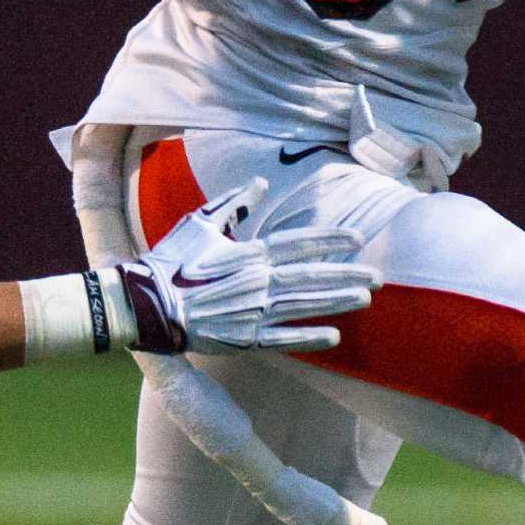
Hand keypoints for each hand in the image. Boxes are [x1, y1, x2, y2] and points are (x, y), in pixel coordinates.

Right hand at [116, 177, 377, 354]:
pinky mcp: (244, 338)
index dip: (330, 240)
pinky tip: (334, 336)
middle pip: (311, 276)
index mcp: (249, 252)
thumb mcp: (200, 223)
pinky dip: (309, 338)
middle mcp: (257, 281)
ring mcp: (253, 312)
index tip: (358, 238)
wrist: (146, 303)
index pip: (300, 244)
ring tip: (365, 299)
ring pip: (304, 305)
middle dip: (348, 275)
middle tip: (378, 277)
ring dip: (337, 302)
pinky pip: (284, 339)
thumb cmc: (170, 260)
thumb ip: (234, 203)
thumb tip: (260, 184)